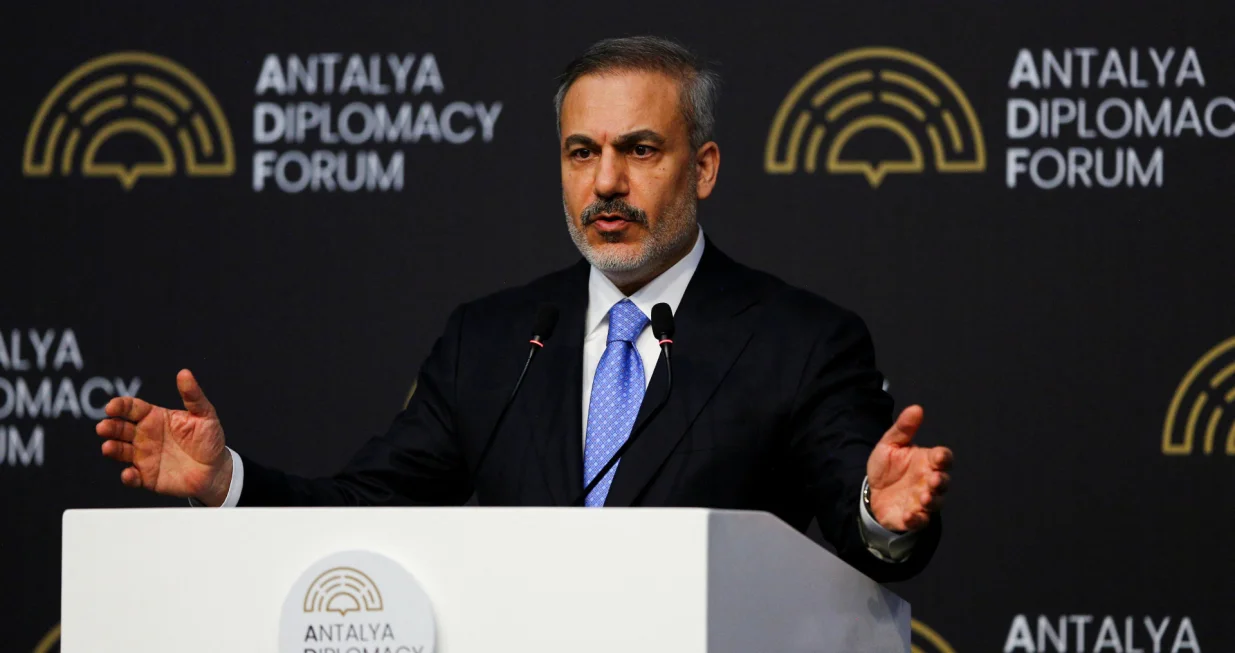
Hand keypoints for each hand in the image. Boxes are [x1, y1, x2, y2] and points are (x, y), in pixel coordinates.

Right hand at [95, 369, 232, 505]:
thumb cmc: (209, 438)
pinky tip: (129, 474)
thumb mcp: (204, 414)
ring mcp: (143, 456)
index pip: (132, 408)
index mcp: (155, 417)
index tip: (111, 407)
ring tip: (108, 447)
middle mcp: (144, 436)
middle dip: (110, 427)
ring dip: (112, 449)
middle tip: (103, 427)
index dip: (120, 406)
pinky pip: (132, 477)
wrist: (216, 469)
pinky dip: (128, 476)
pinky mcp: (147, 477)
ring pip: (120, 451)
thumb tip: (184, 373)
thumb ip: (193, 395)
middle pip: (120, 428)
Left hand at [866, 405, 951, 531]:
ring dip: (932, 500)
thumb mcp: (890, 444)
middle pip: (944, 482)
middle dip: (941, 481)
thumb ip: (903, 428)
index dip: (944, 457)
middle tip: (934, 479)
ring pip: (935, 502)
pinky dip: (917, 519)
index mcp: (927, 462)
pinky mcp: (912, 517)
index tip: (939, 456)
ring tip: (924, 497)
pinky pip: (919, 521)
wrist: (871, 492)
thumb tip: (916, 408)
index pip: (943, 458)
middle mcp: (929, 481)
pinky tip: (910, 515)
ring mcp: (922, 501)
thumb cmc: (887, 467)